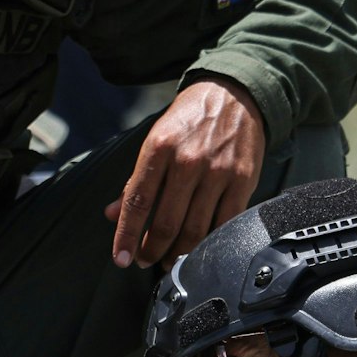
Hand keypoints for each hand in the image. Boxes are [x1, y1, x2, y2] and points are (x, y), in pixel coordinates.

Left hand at [107, 78, 264, 267]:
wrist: (234, 93)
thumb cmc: (190, 120)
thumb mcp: (155, 139)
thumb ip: (135, 180)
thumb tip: (112, 214)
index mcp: (159, 149)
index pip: (137, 201)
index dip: (127, 235)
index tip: (120, 258)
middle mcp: (188, 161)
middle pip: (166, 222)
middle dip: (152, 250)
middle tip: (144, 261)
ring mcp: (218, 172)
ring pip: (195, 229)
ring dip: (179, 254)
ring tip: (169, 263)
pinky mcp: (243, 180)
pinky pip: (225, 223)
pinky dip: (211, 243)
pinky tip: (200, 250)